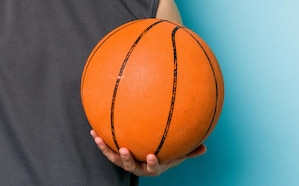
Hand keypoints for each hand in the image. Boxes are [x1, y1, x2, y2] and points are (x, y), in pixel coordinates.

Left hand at [90, 130, 206, 176]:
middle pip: (131, 166)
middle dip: (127, 159)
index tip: (152, 155)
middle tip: (124, 150)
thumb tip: (205, 147)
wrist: (149, 157)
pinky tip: (93, 131)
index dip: (152, 163)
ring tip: (99, 139)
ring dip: (107, 149)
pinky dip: (101, 141)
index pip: (153, 168)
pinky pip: (107, 149)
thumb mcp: (178, 154)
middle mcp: (138, 167)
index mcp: (153, 167)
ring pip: (115, 159)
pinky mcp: (116, 155)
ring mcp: (126, 162)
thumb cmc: (166, 154)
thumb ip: (189, 151)